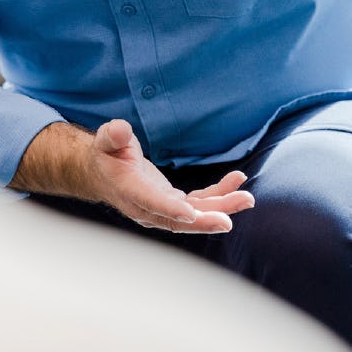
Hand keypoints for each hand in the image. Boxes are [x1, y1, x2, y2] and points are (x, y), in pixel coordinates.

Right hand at [90, 119, 254, 232]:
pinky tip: (237, 181)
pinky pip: (200, 202)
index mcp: (130, 191)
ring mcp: (162, 208)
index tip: (191, 214)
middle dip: (204, 220)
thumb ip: (113, 136)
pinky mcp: (174, 203)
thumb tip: (120, 130)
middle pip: (178, 219)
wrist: (105, 173)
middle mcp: (147, 207)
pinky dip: (219, 194)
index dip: (171, 209)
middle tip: (228, 221)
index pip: (151, 203)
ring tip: (246, 199)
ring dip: (221, 208)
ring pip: (194, 214)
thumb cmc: (107, 155)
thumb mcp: (105, 141)